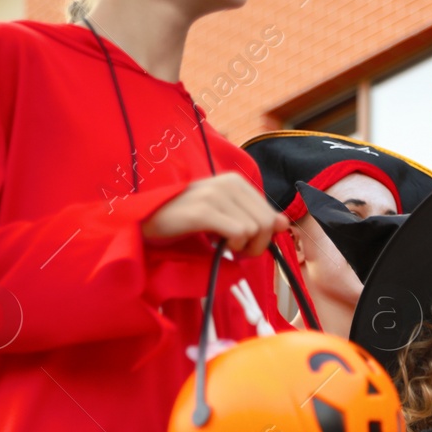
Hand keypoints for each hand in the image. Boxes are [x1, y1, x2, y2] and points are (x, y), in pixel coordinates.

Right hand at [143, 173, 288, 254]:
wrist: (148, 221)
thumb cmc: (188, 221)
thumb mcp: (226, 218)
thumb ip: (255, 218)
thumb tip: (283, 223)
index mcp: (236, 182)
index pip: (270, 215)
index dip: (261, 236)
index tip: (242, 243)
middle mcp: (228, 183)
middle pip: (266, 223)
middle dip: (256, 245)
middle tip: (235, 250)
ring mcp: (215, 194)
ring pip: (255, 229)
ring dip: (242, 246)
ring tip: (221, 244)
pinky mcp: (203, 210)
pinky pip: (239, 232)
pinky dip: (232, 245)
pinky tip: (214, 244)